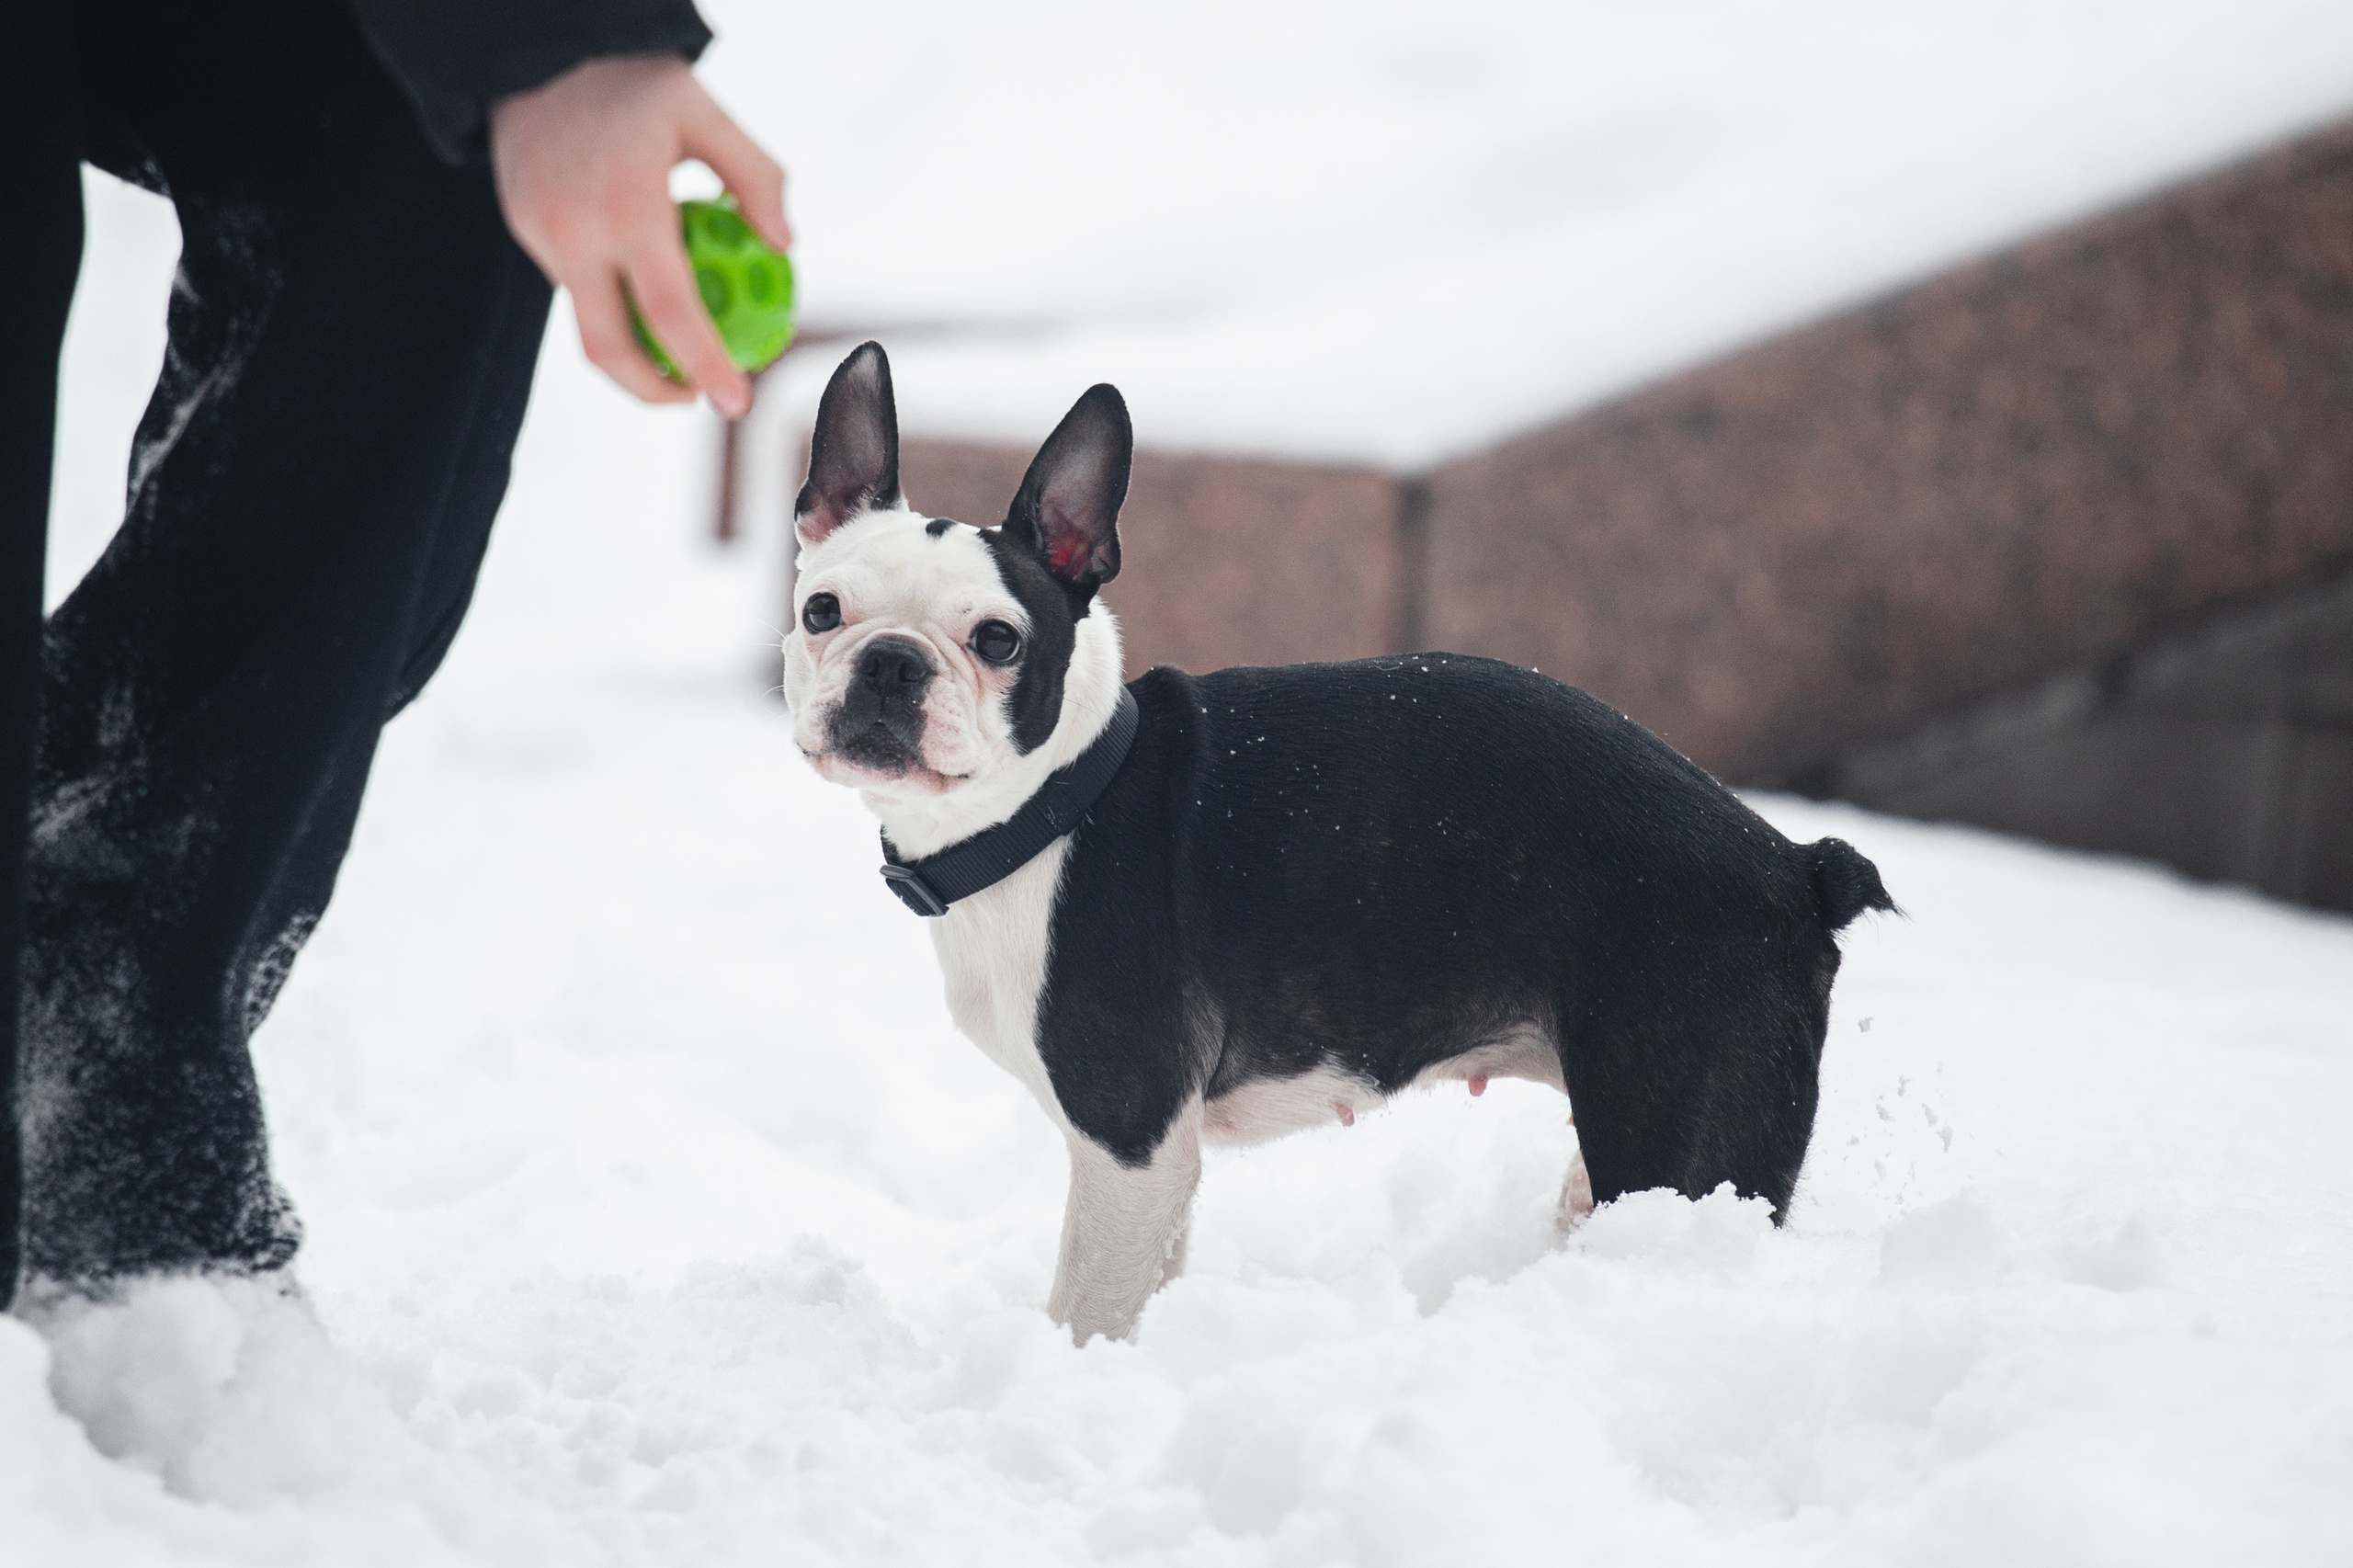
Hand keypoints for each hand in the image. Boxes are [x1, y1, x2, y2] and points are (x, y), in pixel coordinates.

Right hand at [490, 54, 790, 419]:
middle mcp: (576, 230)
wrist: (537, 46)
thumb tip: (785, 244)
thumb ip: (755, 177)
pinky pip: (571, 285)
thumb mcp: (706, 113)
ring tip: (678, 343)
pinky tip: (639, 283)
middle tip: (697, 397)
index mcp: (628, 205)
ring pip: (588, 322)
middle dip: (655, 392)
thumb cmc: (636, 80)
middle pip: (610, 350)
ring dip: (634, 347)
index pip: (671, 314)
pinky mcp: (522, 228)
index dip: (705, 368)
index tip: (735, 401)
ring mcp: (541, 234)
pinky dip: (610, 299)